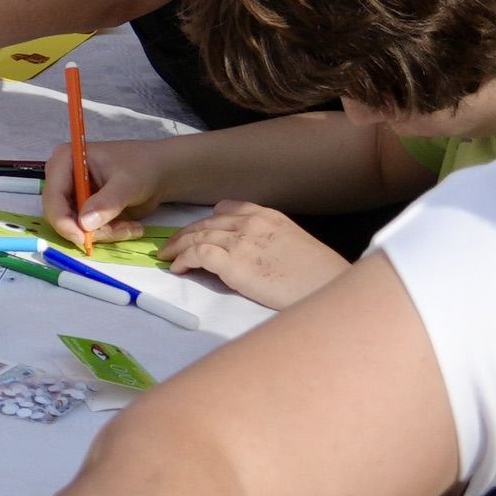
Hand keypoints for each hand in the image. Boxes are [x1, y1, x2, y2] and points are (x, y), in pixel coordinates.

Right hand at [50, 138, 176, 243]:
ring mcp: (73, 195)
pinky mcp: (84, 210)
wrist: (159, 171)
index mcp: (65, 160)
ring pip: (76, 227)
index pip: (53, 197)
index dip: (63, 221)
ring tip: (132, 227)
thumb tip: (84, 223)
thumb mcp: (127, 183)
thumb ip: (106, 202)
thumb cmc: (142, 166)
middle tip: (119, 231)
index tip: (83, 238)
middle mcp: (63, 178)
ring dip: (105, 233)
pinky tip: (130, 226)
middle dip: (90, 229)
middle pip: (61, 215)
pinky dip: (109, 233)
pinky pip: (88, 231)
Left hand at [160, 203, 351, 310]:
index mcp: (268, 216)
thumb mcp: (294, 245)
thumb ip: (269, 241)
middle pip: (206, 223)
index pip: (227, 209)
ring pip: (197, 236)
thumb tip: (251, 254)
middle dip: (185, 234)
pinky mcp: (234, 264)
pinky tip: (177, 268)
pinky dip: (183, 260)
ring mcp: (241, 241)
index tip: (196, 232)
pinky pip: (198, 255)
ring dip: (178, 247)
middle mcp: (252, 223)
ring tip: (167, 257)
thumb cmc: (318, 275)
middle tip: (171, 245)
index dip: (207, 221)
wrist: (328, 286)